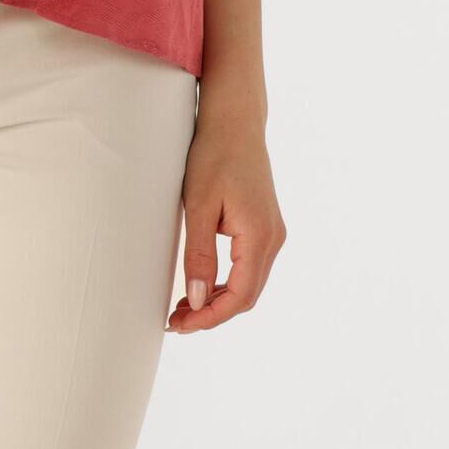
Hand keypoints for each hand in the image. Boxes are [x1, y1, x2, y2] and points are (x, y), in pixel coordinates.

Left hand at [168, 99, 284, 332]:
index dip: (211, 317)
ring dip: (218, 300)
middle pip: (247, 295)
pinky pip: (248, 267)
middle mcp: (273, 238)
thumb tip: (196, 299)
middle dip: (212, 314)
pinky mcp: (264, 227)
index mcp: (260, 235)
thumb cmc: (214, 155)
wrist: (235, 122)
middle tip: (175, 321)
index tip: (181, 325)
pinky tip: (200, 286)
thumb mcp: (198, 206)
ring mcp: (272, 233)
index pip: (240, 295)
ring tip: (182, 307)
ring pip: (249, 284)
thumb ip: (199, 255)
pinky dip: (226, 283)